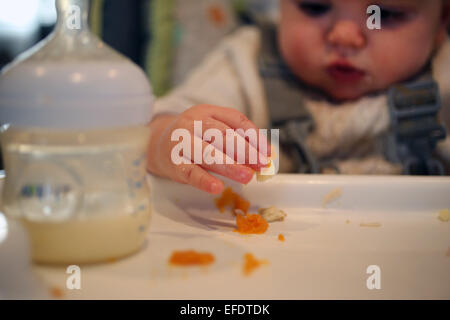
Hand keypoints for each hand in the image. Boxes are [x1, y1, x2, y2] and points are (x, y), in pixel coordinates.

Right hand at [147, 105, 269, 193]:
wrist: (157, 143)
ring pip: (208, 153)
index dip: (254, 136)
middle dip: (245, 151)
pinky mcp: (173, 162)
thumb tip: (267, 156)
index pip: (235, 119)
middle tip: (262, 165)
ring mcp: (181, 142)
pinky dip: (204, 180)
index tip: (267, 152)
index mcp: (207, 111)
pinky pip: (190, 172)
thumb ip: (239, 141)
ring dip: (230, 166)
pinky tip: (218, 187)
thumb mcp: (214, 132)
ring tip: (248, 177)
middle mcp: (193, 123)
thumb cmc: (194, 138)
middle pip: (223, 135)